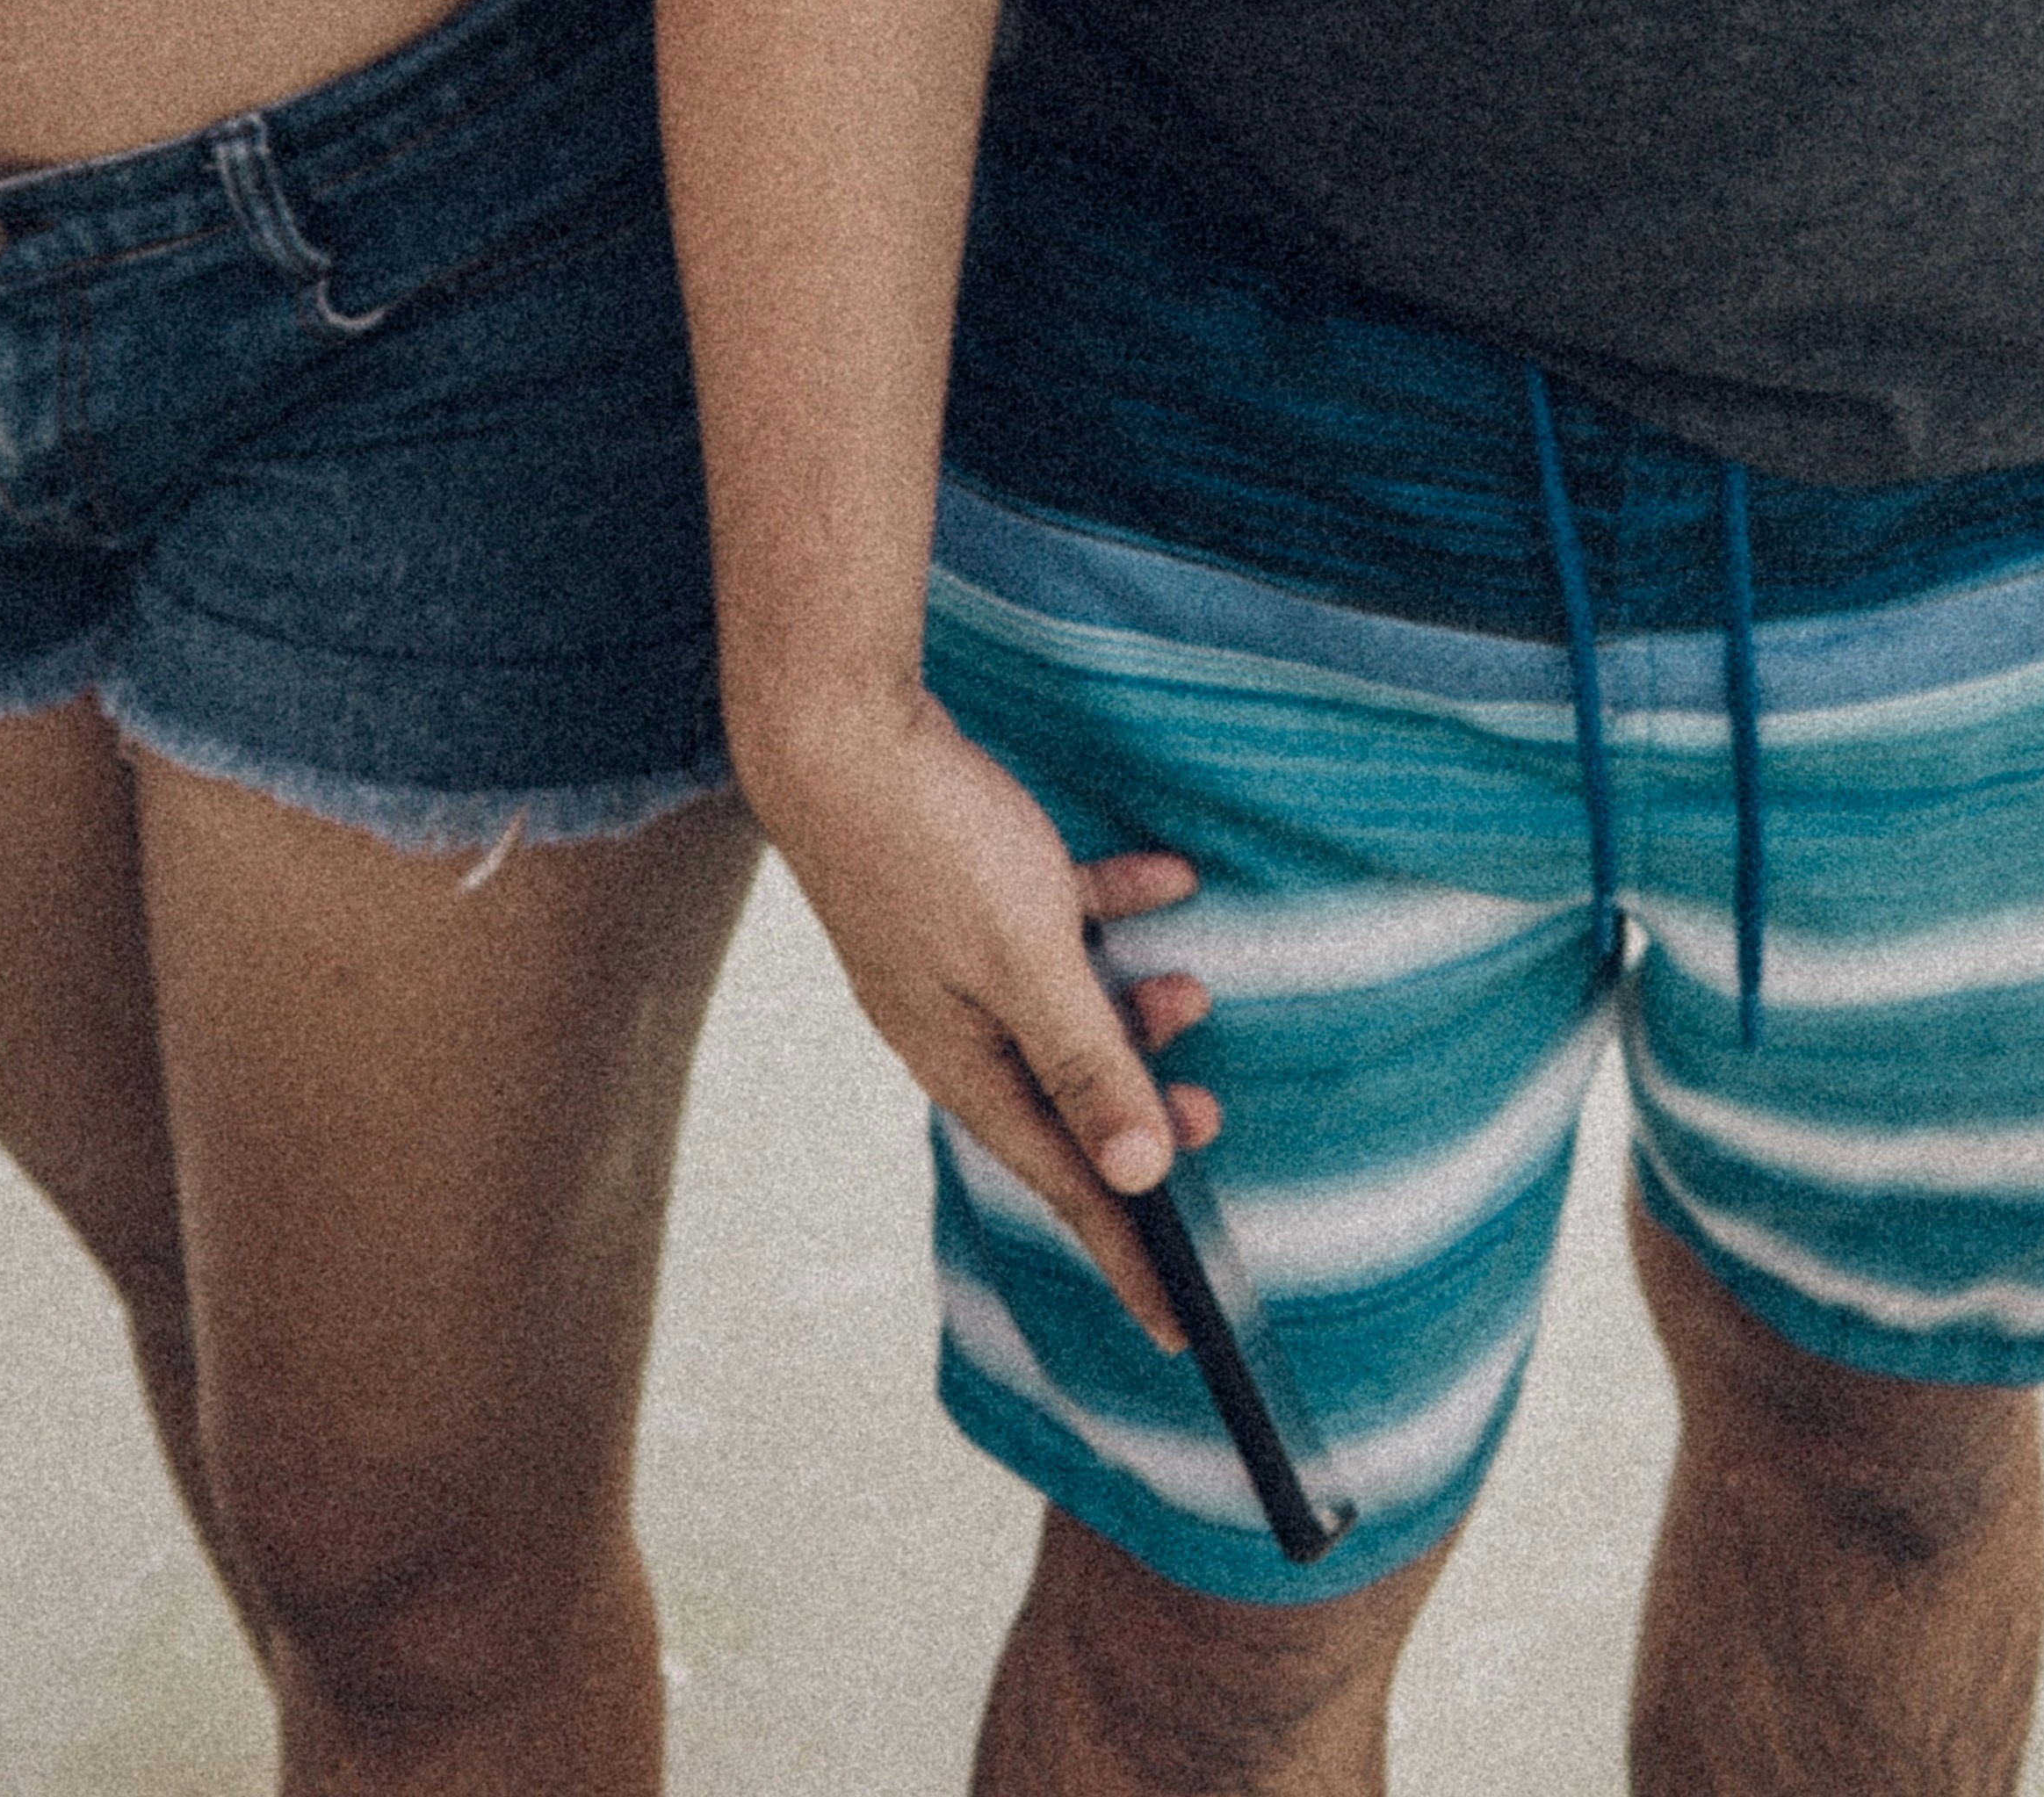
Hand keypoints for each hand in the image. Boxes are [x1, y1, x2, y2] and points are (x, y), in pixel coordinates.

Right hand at [750, 686, 1217, 1347]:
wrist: (834, 717)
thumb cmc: (925, 841)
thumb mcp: (1026, 959)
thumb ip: (1085, 1061)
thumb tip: (1136, 1175)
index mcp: (957, 1060)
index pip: (1059, 1179)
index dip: (1124, 1250)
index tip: (1179, 1326)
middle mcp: (951, 1021)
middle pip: (1061, 1095)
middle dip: (1138, 1112)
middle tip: (1208, 1117)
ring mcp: (951, 951)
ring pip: (1059, 1006)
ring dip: (1129, 1005)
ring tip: (1192, 985)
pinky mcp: (958, 880)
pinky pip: (1051, 917)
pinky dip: (1109, 908)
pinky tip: (1166, 878)